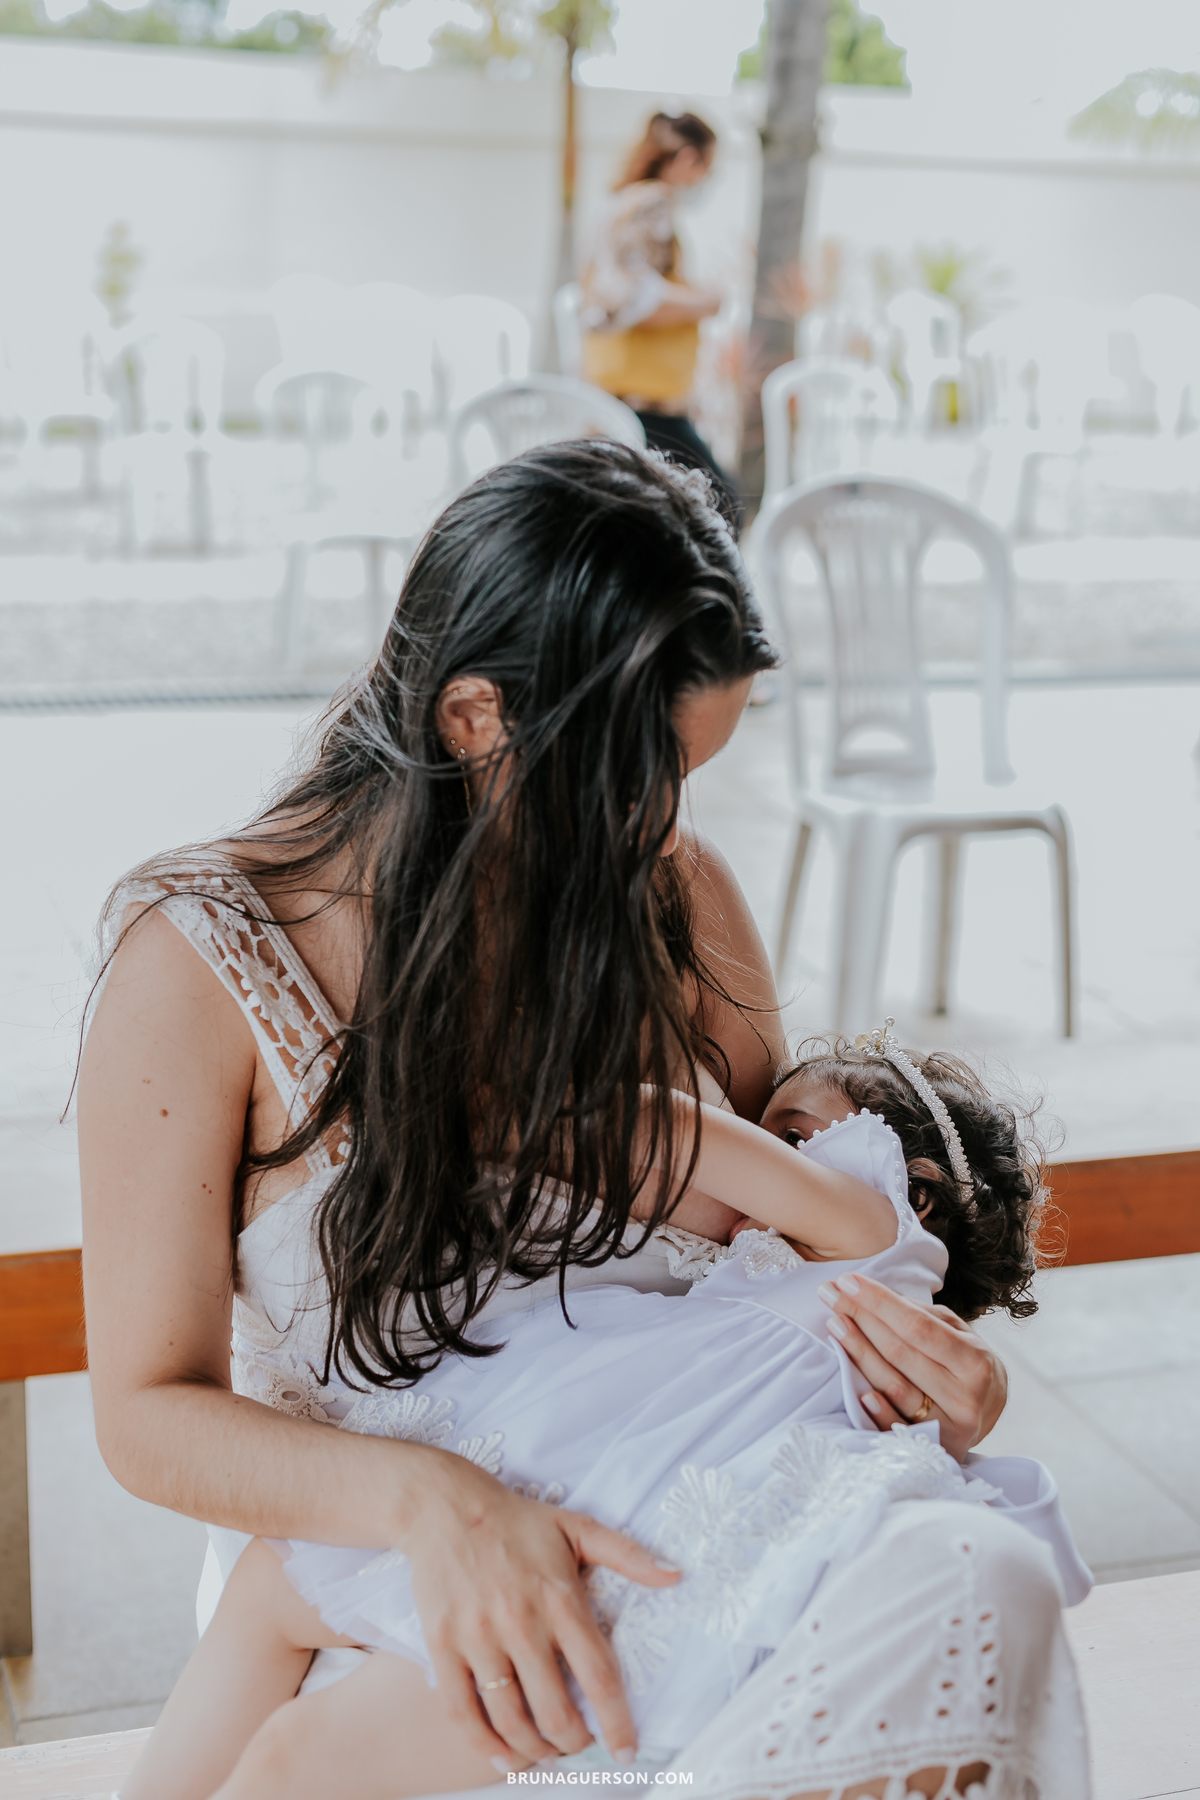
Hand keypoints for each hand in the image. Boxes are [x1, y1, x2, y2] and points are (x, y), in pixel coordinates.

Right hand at [400, 1449, 678, 1769]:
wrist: (446, 1506)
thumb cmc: (519, 1521)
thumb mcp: (578, 1528)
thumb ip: (629, 1555)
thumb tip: (676, 1576)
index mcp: (560, 1598)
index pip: (599, 1677)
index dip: (617, 1723)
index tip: (625, 1751)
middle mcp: (521, 1622)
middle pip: (555, 1711)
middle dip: (573, 1742)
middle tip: (579, 1744)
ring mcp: (478, 1636)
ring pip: (510, 1719)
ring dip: (534, 1749)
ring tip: (545, 1751)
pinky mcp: (442, 1644)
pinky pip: (462, 1711)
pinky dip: (483, 1744)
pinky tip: (501, 1754)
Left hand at [819, 1274, 1007, 1460]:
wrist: (990, 1410)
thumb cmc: (965, 1361)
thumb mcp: (955, 1332)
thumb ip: (922, 1315)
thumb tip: (875, 1295)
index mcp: (974, 1359)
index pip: (917, 1325)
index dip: (880, 1302)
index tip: (848, 1281)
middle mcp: (966, 1395)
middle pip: (900, 1353)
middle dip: (860, 1319)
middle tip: (829, 1294)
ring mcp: (951, 1425)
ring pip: (895, 1387)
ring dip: (858, 1354)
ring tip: (834, 1324)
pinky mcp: (936, 1448)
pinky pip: (898, 1428)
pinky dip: (878, 1410)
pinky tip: (858, 1391)